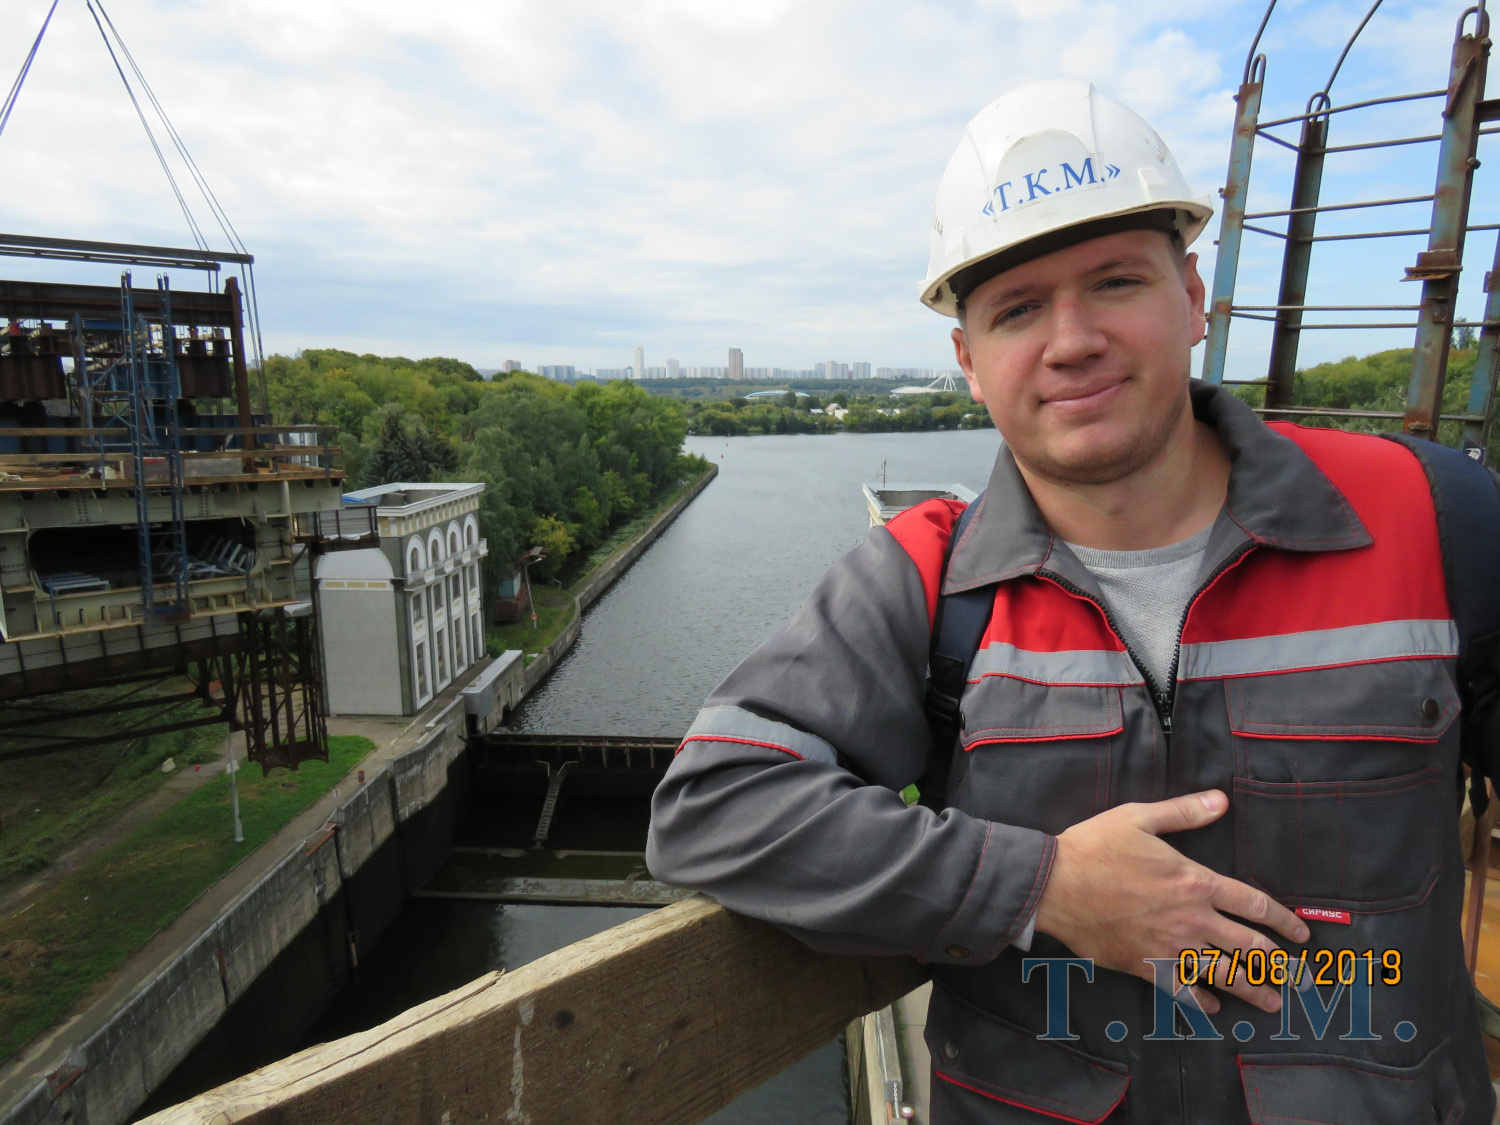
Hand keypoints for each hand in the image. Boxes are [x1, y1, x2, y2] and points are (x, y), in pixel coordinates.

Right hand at [1033, 789, 1308, 1013]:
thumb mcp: (1139, 817)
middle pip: (1247, 946)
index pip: (1254, 904)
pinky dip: (1201, 1000)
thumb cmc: (1095, 847)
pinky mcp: (1145, 963)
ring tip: (1272, 1003)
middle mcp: (1191, 919)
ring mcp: (1169, 945)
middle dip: (1278, 964)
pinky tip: (1213, 1006)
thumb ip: (1184, 812)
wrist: (1055, 885)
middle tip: (1300, 979)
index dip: (1283, 921)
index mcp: (1195, 881)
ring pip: (1222, 973)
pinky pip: (1182, 988)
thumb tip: (1220, 800)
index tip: (1301, 935)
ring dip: (1252, 990)